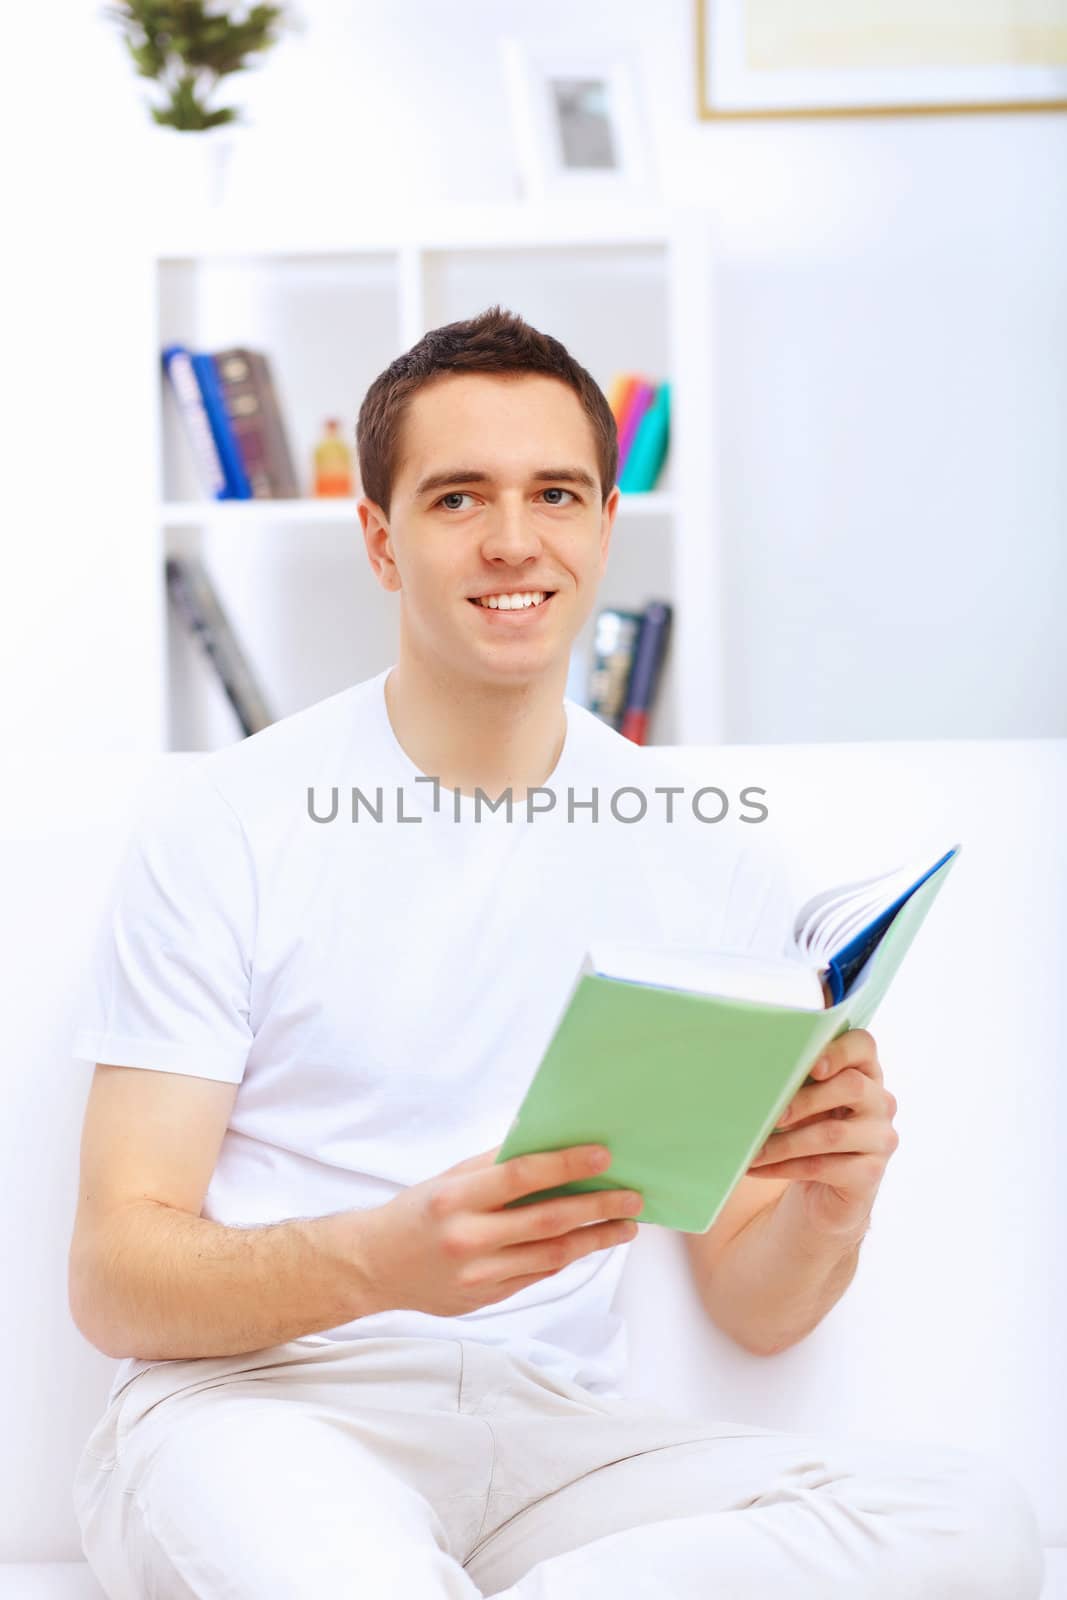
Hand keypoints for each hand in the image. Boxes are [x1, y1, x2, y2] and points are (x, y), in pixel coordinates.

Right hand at [356, 1143, 643, 1317]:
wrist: (374, 1266)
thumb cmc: (417, 1211)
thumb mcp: (449, 1178)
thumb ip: (494, 1164)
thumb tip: (548, 1143)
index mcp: (456, 1198)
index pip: (521, 1176)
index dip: (566, 1164)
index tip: (604, 1156)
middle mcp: (468, 1238)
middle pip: (548, 1221)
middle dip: (597, 1207)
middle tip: (633, 1197)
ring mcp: (478, 1275)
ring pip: (551, 1256)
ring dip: (595, 1239)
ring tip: (625, 1225)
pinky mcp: (486, 1299)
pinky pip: (538, 1275)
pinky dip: (568, 1258)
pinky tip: (589, 1244)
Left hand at [746, 1028, 898, 1237]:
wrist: (825, 1193)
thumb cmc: (810, 1133)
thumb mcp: (805, 1102)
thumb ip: (795, 1081)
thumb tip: (753, 1072)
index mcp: (865, 1072)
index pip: (863, 1045)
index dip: (839, 1050)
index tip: (812, 1065)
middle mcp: (881, 1102)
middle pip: (851, 1086)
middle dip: (804, 1099)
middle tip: (770, 1113)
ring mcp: (880, 1139)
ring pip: (832, 1134)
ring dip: (784, 1142)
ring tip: (752, 1149)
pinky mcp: (870, 1174)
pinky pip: (823, 1167)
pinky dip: (784, 1167)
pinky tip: (758, 1167)